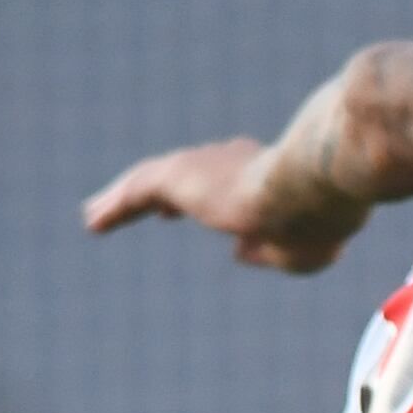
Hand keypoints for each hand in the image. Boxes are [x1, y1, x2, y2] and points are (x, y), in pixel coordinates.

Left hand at [79, 136, 372, 273]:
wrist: (310, 184)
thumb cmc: (318, 219)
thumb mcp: (302, 250)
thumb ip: (273, 252)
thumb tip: (239, 252)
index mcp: (261, 173)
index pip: (226, 182)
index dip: (207, 197)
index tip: (189, 211)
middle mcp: (228, 160)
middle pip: (184, 174)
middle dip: (162, 190)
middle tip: (148, 206)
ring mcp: (201, 165)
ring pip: (151, 181)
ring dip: (124, 199)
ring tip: (97, 215)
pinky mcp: (179, 177)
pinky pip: (136, 191)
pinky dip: (115, 207)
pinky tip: (94, 221)